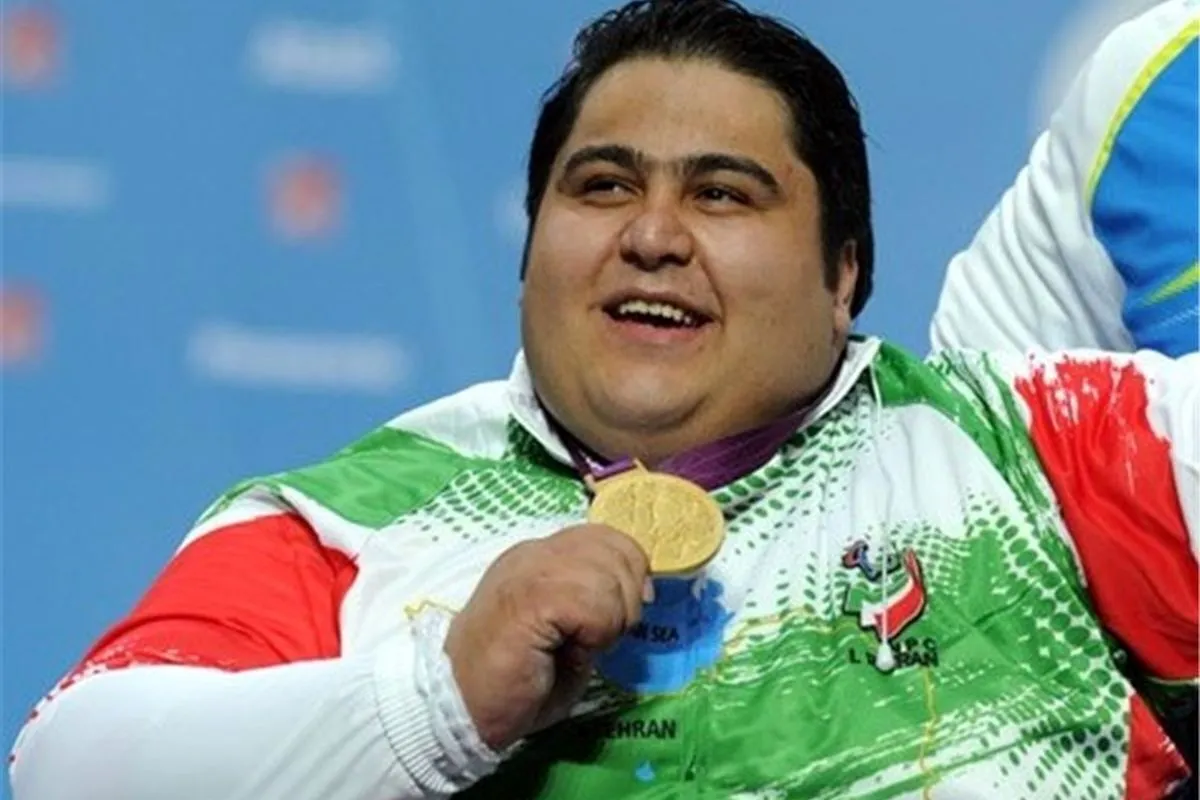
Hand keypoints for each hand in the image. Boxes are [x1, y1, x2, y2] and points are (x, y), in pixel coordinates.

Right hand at [443, 524, 650, 750]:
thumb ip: (600, 606)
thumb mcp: (570, 637)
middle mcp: (536, 552)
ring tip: (580, 646)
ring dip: (611, 619)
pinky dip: (596, 632)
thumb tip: (643, 594)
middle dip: (627, 598)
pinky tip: (571, 651)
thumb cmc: (514, 684)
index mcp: (542, 557)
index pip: (607, 536)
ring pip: (609, 571)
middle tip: (599, 638)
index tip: (621, 617)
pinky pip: (593, 601)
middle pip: (617, 546)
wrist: (459, 708)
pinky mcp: (529, 595)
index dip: (629, 572)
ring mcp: (530, 569)